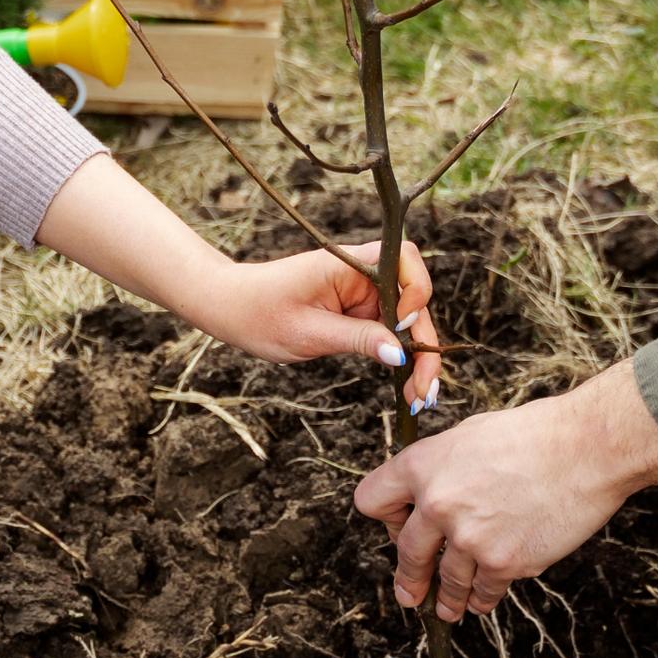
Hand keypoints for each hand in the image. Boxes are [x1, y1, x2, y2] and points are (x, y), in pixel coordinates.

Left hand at [185, 244, 440, 404]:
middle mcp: (363, 274)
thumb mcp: (309, 332)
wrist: (231, 308)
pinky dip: (399, 357)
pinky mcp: (358, 312)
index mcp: (350, 264)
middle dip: (424, 343)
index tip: (402, 327)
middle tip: (426, 389)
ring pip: (406, 321)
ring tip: (420, 397)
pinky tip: (409, 387)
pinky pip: (388, 331)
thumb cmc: (260, 313)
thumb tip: (400, 355)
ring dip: (417, 356)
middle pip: (414, 299)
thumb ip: (357, 339)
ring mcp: (362, 293)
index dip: (415, 292)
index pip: (405, 260)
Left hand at [352, 360, 657, 620]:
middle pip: (406, 554)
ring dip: (447, 597)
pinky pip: (483, 593)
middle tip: (410, 593)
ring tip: (448, 608)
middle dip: (409, 578)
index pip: (371, 501)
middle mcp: (437, 504)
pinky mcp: (503, 563)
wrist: (585, 448)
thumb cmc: (534, 434)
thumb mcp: (469, 435)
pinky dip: (482, 598)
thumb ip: (440, 467)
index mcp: (422, 465)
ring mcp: (469, 539)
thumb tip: (427, 493)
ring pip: (445, 581)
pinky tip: (482, 601)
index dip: (385, 517)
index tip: (398, 528)